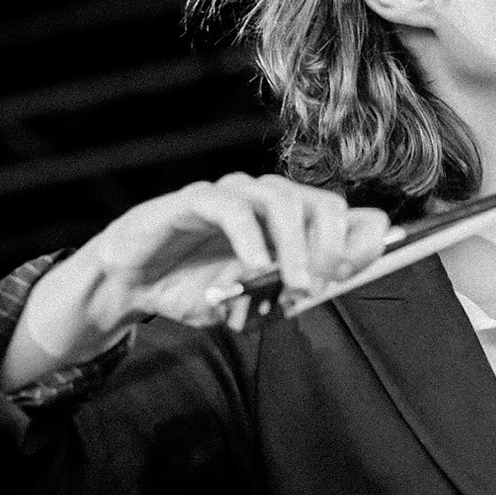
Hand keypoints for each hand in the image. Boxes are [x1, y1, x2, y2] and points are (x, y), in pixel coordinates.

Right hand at [74, 173, 393, 331]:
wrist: (133, 285)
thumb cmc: (196, 286)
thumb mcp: (253, 299)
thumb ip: (290, 288)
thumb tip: (332, 278)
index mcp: (293, 223)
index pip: (348, 215)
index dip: (362, 241)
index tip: (353, 274)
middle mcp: (270, 200)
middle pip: (325, 203)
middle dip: (333, 246)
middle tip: (321, 286)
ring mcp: (235, 195)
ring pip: (283, 201)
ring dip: (296, 248)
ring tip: (295, 286)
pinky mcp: (197, 199)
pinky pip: (232, 209)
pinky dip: (251, 240)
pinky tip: (255, 268)